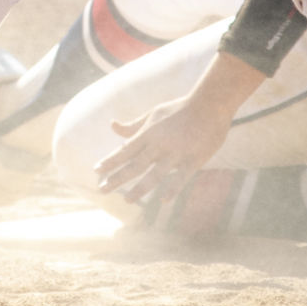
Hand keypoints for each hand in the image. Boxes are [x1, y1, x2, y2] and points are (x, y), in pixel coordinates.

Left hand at [93, 87, 241, 203]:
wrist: (210, 104)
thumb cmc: (179, 109)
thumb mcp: (153, 114)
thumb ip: (133, 125)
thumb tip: (112, 126)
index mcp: (149, 133)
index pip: (125, 150)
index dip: (110, 161)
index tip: (96, 171)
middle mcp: (159, 144)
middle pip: (135, 165)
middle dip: (117, 178)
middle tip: (101, 190)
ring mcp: (176, 153)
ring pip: (155, 174)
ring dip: (140, 189)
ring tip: (127, 199)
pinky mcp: (194, 160)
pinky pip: (181, 178)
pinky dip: (172, 189)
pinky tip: (163, 200)